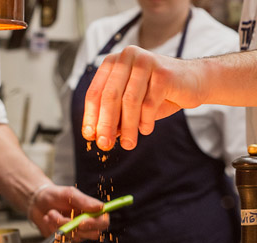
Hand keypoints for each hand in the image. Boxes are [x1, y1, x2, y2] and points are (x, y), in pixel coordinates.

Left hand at [28, 184, 108, 240]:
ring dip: (59, 225)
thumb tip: (100, 207)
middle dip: (73, 226)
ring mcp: (77, 233)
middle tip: (58, 216)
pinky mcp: (66, 240)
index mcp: (92, 211)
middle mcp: (87, 224)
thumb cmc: (55, 195)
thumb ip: (84, 201)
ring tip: (50, 213)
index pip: (103, 222)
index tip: (81, 222)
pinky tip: (48, 220)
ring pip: (75, 237)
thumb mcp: (69, 193)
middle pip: (93, 234)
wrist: (37, 203)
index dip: (95, 224)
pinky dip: (53, 229)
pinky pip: (63, 240)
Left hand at [82, 46, 205, 150]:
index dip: (91, 117)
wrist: (193, 82)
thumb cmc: (157, 94)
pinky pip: (149, 104)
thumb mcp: (131, 105)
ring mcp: (146, 62)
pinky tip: (146, 130)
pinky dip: (146, 121)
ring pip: (130, 101)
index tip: (89, 136)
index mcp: (113, 64)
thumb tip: (98, 136)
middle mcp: (127, 58)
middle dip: (106, 124)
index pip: (95, 93)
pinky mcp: (164, 73)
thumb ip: (114, 116)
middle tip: (105, 144)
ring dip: (128, 128)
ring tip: (128, 144)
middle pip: (109, 97)